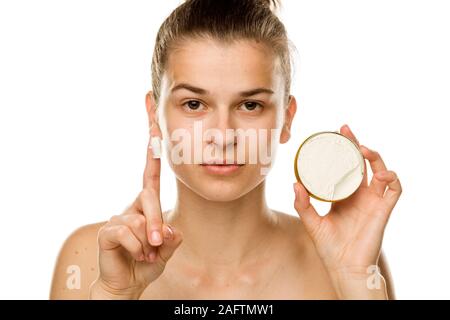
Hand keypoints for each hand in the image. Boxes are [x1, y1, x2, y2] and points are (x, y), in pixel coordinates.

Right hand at [90, 134, 182, 299]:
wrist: (127, 284)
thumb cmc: (146, 263)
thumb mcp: (166, 250)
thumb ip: (172, 238)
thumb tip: (169, 229)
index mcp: (147, 207)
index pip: (151, 175)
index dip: (152, 153)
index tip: (154, 127)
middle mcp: (132, 207)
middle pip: (149, 196)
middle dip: (157, 222)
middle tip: (158, 244)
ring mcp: (118, 217)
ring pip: (138, 219)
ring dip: (146, 242)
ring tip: (144, 254)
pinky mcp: (107, 230)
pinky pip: (126, 232)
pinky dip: (136, 247)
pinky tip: (134, 255)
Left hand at [293, 124, 401, 297]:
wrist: (344, 267)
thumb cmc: (329, 247)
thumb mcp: (311, 222)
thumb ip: (303, 204)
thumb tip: (294, 184)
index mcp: (344, 195)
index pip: (346, 166)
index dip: (343, 150)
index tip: (335, 134)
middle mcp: (360, 195)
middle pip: (363, 163)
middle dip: (357, 145)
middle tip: (345, 131)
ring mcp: (373, 201)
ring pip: (381, 171)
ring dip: (375, 158)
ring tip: (362, 150)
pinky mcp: (384, 210)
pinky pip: (395, 190)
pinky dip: (392, 178)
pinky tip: (381, 174)